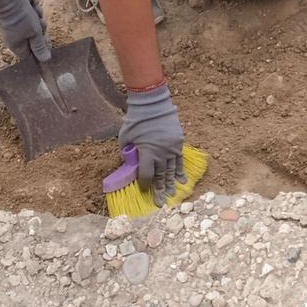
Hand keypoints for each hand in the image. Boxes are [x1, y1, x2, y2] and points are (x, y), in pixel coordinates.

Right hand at [0, 0, 52, 62]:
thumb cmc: (21, 18)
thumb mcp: (34, 34)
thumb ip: (40, 47)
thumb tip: (45, 60)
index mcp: (18, 47)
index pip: (32, 55)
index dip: (41, 48)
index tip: (46, 38)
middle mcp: (16, 38)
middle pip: (35, 39)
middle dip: (41, 29)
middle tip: (40, 22)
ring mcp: (17, 26)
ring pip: (35, 25)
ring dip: (38, 16)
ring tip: (35, 10)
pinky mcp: (19, 15)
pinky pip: (30, 14)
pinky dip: (33, 9)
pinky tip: (33, 4)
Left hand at [121, 83, 186, 205]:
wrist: (153, 103)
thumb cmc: (136, 120)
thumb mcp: (126, 137)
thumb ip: (127, 152)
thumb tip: (130, 164)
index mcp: (147, 152)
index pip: (147, 175)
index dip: (145, 184)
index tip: (144, 190)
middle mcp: (161, 153)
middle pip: (161, 176)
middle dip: (160, 190)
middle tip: (161, 203)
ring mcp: (171, 148)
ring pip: (171, 170)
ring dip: (171, 184)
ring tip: (171, 196)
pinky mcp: (178, 142)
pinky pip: (179, 160)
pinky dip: (179, 171)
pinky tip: (181, 180)